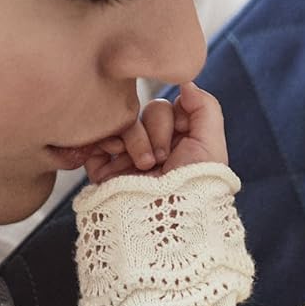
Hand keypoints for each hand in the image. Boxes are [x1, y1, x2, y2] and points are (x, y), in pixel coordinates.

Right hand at [85, 80, 227, 182]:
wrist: (165, 224)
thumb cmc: (195, 188)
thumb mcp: (211, 146)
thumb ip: (205, 107)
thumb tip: (186, 81)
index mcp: (176, 142)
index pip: (166, 108)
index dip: (170, 120)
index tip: (179, 141)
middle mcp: (151, 148)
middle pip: (143, 113)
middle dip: (154, 133)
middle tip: (158, 160)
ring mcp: (126, 159)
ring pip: (120, 123)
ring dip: (133, 141)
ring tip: (140, 167)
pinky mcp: (103, 170)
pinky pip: (93, 141)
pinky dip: (102, 143)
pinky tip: (114, 158)